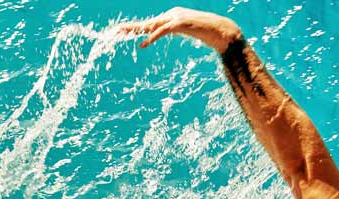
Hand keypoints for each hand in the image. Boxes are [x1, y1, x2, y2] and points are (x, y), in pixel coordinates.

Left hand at [117, 7, 243, 52]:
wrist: (223, 31)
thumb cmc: (207, 34)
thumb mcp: (187, 32)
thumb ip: (176, 32)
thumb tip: (169, 38)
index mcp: (171, 17)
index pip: (150, 23)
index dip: (136, 28)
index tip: (123, 33)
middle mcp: (171, 14)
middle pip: (147, 22)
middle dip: (131, 27)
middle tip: (115, 32)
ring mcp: (176, 17)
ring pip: (152, 24)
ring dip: (137, 30)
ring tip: (123, 34)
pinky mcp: (182, 23)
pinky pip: (164, 30)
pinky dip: (153, 36)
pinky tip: (144, 43)